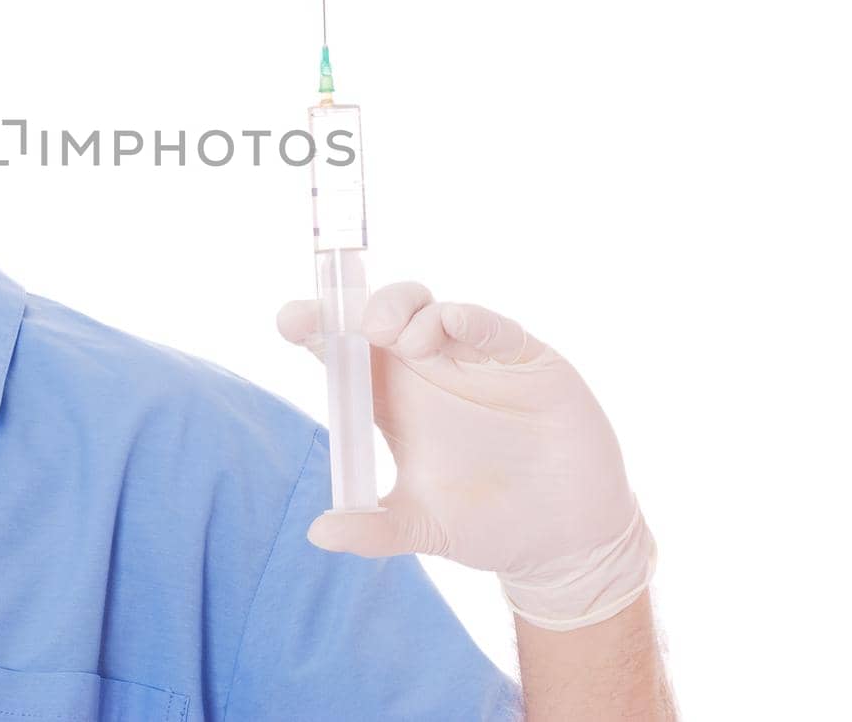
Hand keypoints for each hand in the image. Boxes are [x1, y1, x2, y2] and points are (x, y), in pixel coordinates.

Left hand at [276, 282, 657, 631]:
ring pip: (432, 309)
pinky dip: (469, 318)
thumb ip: (373, 529)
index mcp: (393, 398)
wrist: (562, 541)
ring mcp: (475, 359)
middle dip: (362, 309)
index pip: (346, 352)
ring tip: (396, 337)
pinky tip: (452, 323)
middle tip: (356, 329)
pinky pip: (492, 326)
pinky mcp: (524, 359)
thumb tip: (317, 533)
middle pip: (384, 316)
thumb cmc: (485, 524)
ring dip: (407, 310)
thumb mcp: (422, 527)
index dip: (317, 329)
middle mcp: (428, 369)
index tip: (290, 323)